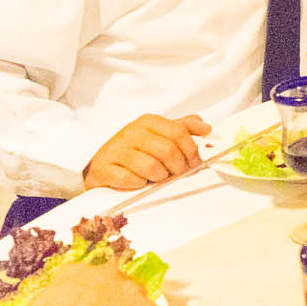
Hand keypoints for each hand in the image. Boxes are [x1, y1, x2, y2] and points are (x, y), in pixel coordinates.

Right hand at [83, 114, 206, 189]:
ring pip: (151, 167)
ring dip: (159, 177)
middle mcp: (130, 132)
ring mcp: (115, 150)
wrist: (101, 164)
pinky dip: (138, 184)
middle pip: (167, 151)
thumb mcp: (159, 134)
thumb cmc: (135, 150)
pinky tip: (138, 182)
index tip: (195, 162)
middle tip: (178, 173)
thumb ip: (183, 128)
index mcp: (147, 122)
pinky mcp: (103, 168)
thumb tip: (205, 127)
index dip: (191, 150)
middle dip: (178, 167)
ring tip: (157, 177)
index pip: (179, 132)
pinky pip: (130, 179)